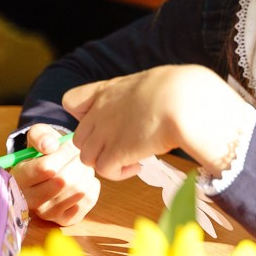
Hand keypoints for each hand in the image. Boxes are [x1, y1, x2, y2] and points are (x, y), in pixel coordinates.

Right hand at [12, 123, 100, 225]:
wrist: (48, 171)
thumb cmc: (43, 152)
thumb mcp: (38, 137)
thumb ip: (40, 135)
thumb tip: (50, 146)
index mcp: (19, 179)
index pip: (46, 168)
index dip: (65, 153)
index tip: (71, 144)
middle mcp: (30, 200)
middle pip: (64, 181)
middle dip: (78, 162)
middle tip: (80, 154)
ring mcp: (48, 213)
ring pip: (78, 190)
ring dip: (86, 172)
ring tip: (80, 166)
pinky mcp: (65, 220)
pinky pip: (89, 199)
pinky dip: (92, 184)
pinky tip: (84, 179)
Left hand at [63, 64, 251, 180]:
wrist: (183, 101)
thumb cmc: (181, 89)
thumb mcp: (155, 82)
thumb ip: (143, 95)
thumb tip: (156, 106)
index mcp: (108, 90)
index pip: (72, 101)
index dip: (83, 116)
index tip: (104, 122)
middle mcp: (100, 112)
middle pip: (80, 137)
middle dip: (98, 146)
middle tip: (124, 147)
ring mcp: (105, 133)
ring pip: (87, 157)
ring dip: (107, 162)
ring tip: (132, 160)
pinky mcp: (116, 152)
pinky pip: (104, 170)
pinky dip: (118, 173)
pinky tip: (138, 166)